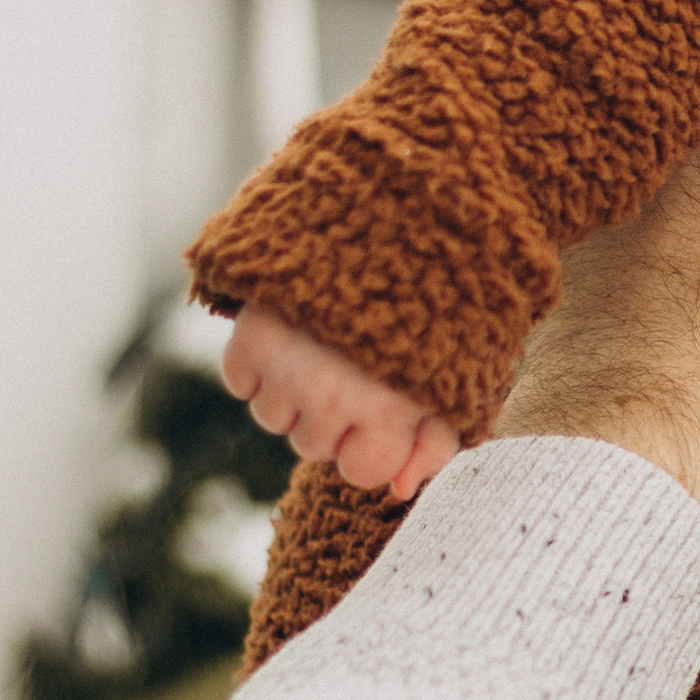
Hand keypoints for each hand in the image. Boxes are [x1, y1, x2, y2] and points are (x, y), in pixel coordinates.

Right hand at [224, 304, 460, 503]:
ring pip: (274, 419)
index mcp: (390, 410)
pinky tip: (291, 333)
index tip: (384, 408)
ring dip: (294, 392)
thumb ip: (435, 441)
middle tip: (356, 365)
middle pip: (313, 447)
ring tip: (324, 344)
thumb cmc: (438, 297)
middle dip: (336, 418)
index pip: (361, 474)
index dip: (374, 445)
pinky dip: (259, 365)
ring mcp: (286, 368)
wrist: (400, 209)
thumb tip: (401, 491)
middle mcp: (332, 398)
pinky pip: (241, 382)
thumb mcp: (459, 371)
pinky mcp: (249, 335)